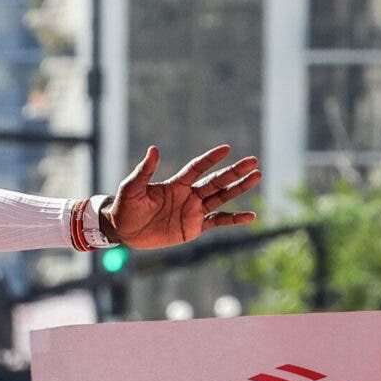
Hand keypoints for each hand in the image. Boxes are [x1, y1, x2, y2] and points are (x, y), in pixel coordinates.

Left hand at [103, 145, 260, 249]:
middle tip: (253, 161)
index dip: (210, 159)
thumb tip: (153, 149)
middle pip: (216, 181)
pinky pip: (218, 222)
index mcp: (176, 184)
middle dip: (234, 172)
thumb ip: (144, 171)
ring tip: (257, 176)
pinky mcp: (195, 227)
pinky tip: (251, 216)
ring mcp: (194, 211)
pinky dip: (234, 219)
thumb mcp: (131, 188)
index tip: (226, 148)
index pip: (197, 168)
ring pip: (221, 197)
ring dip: (239, 188)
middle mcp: (188, 195)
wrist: (124, 231)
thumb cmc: (125, 206)